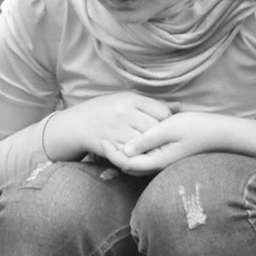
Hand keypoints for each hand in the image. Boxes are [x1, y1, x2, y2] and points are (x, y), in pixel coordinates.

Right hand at [49, 92, 175, 159]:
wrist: (75, 125)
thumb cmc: (105, 110)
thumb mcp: (126, 99)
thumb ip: (152, 104)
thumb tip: (180, 107)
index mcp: (130, 99)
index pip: (162, 112)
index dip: (167, 121)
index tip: (163, 126)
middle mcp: (124, 113)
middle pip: (156, 128)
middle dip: (161, 136)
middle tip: (162, 141)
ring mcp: (116, 130)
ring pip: (146, 143)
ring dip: (151, 148)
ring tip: (153, 148)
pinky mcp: (110, 146)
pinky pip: (132, 154)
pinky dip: (139, 156)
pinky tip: (139, 154)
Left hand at [98, 112, 255, 174]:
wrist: (222, 133)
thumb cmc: (198, 127)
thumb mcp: (170, 128)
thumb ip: (147, 139)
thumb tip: (126, 149)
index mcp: (158, 160)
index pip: (126, 163)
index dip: (111, 152)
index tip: (102, 138)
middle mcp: (159, 166)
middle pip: (128, 166)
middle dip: (113, 154)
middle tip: (100, 138)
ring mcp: (163, 162)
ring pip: (135, 163)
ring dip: (122, 153)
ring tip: (110, 137)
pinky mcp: (166, 157)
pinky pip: (145, 158)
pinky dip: (134, 151)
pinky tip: (129, 137)